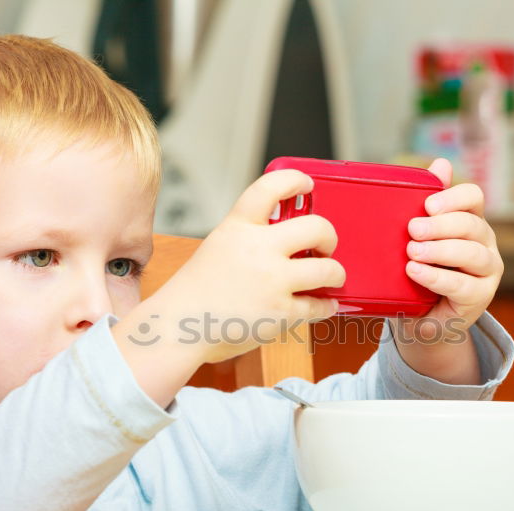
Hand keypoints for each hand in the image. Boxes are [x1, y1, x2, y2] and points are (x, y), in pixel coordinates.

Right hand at [148, 169, 344, 363]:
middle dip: (329, 236)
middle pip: (317, 226)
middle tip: (325, 246)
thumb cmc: (194, 294)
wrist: (177, 328)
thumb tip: (287, 242)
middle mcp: (258, 249)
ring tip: (330, 277)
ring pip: (329, 269)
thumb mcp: (218, 248)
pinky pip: (319, 306)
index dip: (295, 180)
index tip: (308, 185)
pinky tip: (322, 306)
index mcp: (237, 227)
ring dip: (336, 273)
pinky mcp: (281, 312)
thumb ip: (248, 239)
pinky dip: (325, 307)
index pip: (271, 187)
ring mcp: (272, 281)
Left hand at [404, 158, 502, 338]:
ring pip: (472, 255)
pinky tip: (416, 272)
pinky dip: (437, 277)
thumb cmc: (421, 271)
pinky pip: (463, 285)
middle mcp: (485, 243)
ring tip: (412, 252)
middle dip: (441, 225)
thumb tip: (441, 164)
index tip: (427, 205)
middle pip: (471, 225)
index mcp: (470, 221)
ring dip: (440, 251)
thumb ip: (429, 204)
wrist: (422, 318)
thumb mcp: (420, 237)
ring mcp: (487, 271)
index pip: (473, 198)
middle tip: (412, 229)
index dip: (453, 198)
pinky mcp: (480, 297)